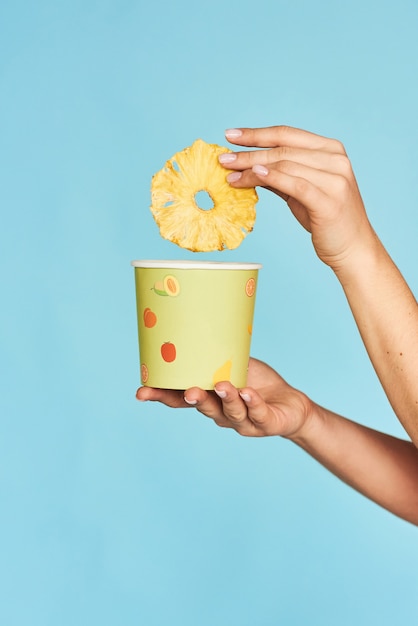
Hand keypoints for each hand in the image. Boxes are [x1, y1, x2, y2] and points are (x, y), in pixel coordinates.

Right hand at [136, 357, 311, 437]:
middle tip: (189, 391)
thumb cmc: (257, 384)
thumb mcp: (236, 366)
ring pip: (230, 412)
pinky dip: (252, 403)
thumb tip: (199, 325)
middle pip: (203, 408)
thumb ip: (218, 356)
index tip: (141, 392)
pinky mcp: (264, 423)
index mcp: (209, 400)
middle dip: (194, 399)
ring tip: (223, 386)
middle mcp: (220, 414)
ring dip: (226, 398)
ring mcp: (242, 421)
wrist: (290, 405)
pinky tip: (248, 393)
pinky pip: (257, 414)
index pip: (180, 400)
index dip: (161, 397)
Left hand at [219, 126, 377, 273]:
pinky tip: (252, 176)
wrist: (353, 248)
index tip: (230, 135)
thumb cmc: (326, 219)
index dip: (256, 134)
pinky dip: (272, 178)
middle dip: (248, 153)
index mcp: (331, 150)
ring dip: (252, 169)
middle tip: (223, 159)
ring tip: (229, 175)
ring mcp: (335, 179)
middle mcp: (335, 159)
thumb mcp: (302, 191)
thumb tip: (247, 166)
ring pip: (285, 165)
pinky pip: (295, 184)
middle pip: (282, 150)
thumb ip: (281, 175)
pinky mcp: (329, 200)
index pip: (287, 134)